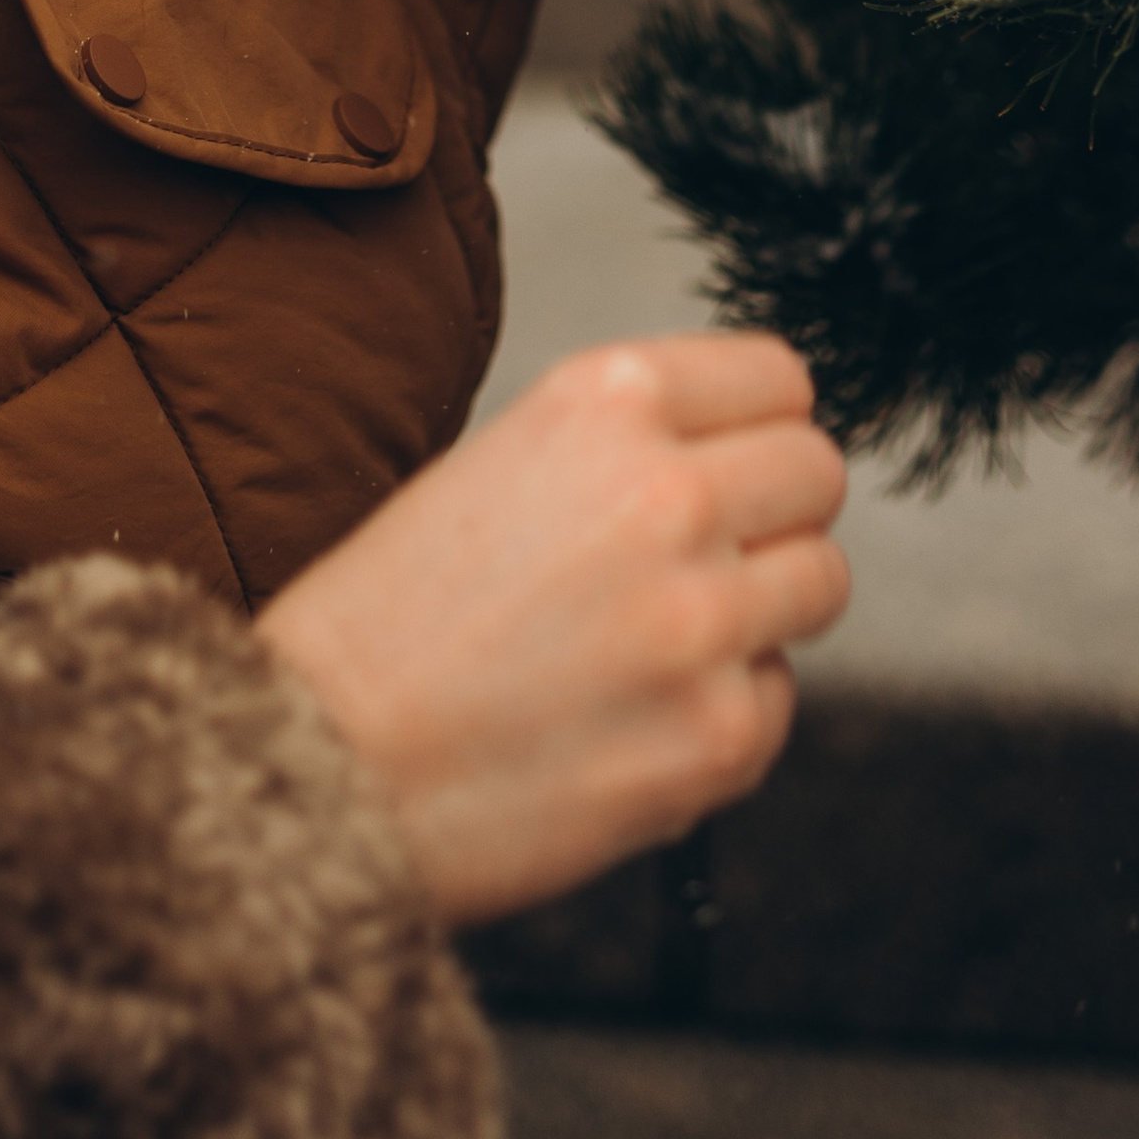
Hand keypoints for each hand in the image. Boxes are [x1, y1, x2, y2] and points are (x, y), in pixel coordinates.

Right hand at [257, 332, 848, 924]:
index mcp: (606, 399)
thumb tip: (750, 457)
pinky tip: (626, 721)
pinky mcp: (718, 736)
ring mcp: (704, 618)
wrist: (317, 761)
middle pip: (817, 473)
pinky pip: (775, 702)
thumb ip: (627, 447)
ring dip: (760, 610)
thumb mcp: (500, 460)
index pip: (778, 376)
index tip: (736, 460)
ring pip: (820, 581)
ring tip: (656, 642)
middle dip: (773, 514)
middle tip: (701, 560)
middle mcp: (669, 491)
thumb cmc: (390, 619)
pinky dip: (721, 714)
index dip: (756, 426)